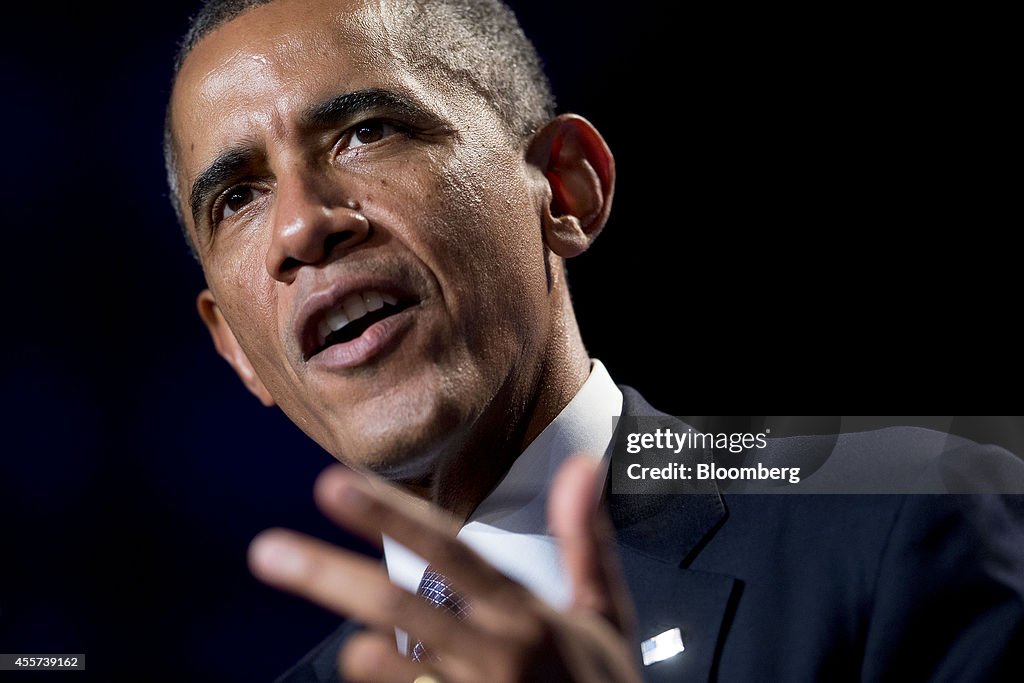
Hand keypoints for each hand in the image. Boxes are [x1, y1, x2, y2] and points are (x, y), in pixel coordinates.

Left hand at [248, 455, 641, 681]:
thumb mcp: (605, 612)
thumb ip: (584, 539)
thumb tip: (580, 463)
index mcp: (526, 613)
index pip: (448, 552)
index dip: (389, 518)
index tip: (334, 486)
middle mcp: (497, 652)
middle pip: (400, 605)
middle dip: (330, 575)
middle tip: (266, 550)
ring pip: (399, 667)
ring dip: (365, 658)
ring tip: (348, 654)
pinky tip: (370, 669)